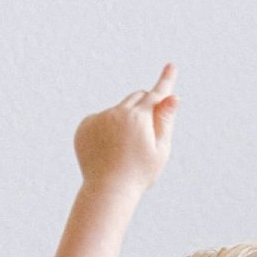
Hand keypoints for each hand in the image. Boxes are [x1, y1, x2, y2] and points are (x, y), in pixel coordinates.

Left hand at [74, 64, 177, 196]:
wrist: (108, 190)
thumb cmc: (140, 173)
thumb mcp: (160, 149)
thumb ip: (166, 120)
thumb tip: (172, 96)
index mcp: (138, 117)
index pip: (155, 94)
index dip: (165, 81)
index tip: (170, 66)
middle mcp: (116, 113)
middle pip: (136, 98)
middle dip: (145, 106)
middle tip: (147, 130)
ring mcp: (98, 118)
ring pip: (117, 110)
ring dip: (125, 119)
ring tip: (124, 148)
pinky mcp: (84, 126)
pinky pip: (100, 118)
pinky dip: (106, 127)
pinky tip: (108, 148)